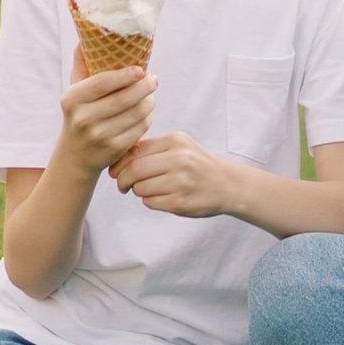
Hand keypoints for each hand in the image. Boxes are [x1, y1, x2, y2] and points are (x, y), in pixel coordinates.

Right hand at [57, 63, 155, 179]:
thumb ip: (82, 62)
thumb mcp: (75, 90)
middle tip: (153, 79)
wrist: (75, 155)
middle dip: (145, 86)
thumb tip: (89, 34)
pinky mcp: (114, 149)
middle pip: (125, 98)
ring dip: (150, 101)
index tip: (140, 69)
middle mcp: (83, 118)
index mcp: (72, 98)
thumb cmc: (79, 113)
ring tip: (150, 95)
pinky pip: (140, 128)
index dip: (125, 75)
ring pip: (137, 112)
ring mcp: (99, 135)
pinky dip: (147, 117)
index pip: (103, 82)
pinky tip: (146, 112)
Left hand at [112, 130, 237, 219]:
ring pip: (140, 188)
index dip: (119, 163)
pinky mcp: (180, 203)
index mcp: (175, 141)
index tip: (115, 171)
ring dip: (138, 191)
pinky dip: (150, 201)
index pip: (135, 151)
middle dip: (122, 180)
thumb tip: (118, 156)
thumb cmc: (197, 164)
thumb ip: (152, 147)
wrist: (227, 184)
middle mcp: (179, 159)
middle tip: (122, 185)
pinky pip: (150, 202)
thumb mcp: (179, 145)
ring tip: (150, 189)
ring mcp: (180, 182)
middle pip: (134, 170)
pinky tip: (162, 196)